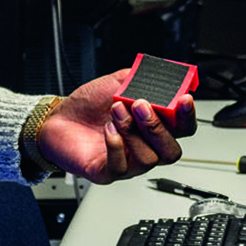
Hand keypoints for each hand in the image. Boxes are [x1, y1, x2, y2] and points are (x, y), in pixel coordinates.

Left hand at [37, 69, 188, 183]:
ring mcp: (128, 162)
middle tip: (141, 105)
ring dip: (133, 131)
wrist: (58, 118)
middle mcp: (144, 147)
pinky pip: (121, 167)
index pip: (183, 128)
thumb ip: (140, 78)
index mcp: (153, 126)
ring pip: (148, 159)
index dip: (187, 116)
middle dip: (159, 127)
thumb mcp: (117, 83)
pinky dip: (116, 145)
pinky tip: (108, 130)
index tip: (184, 99)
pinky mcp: (107, 172)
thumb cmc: (88, 106)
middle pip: (171, 151)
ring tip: (116, 111)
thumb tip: (162, 73)